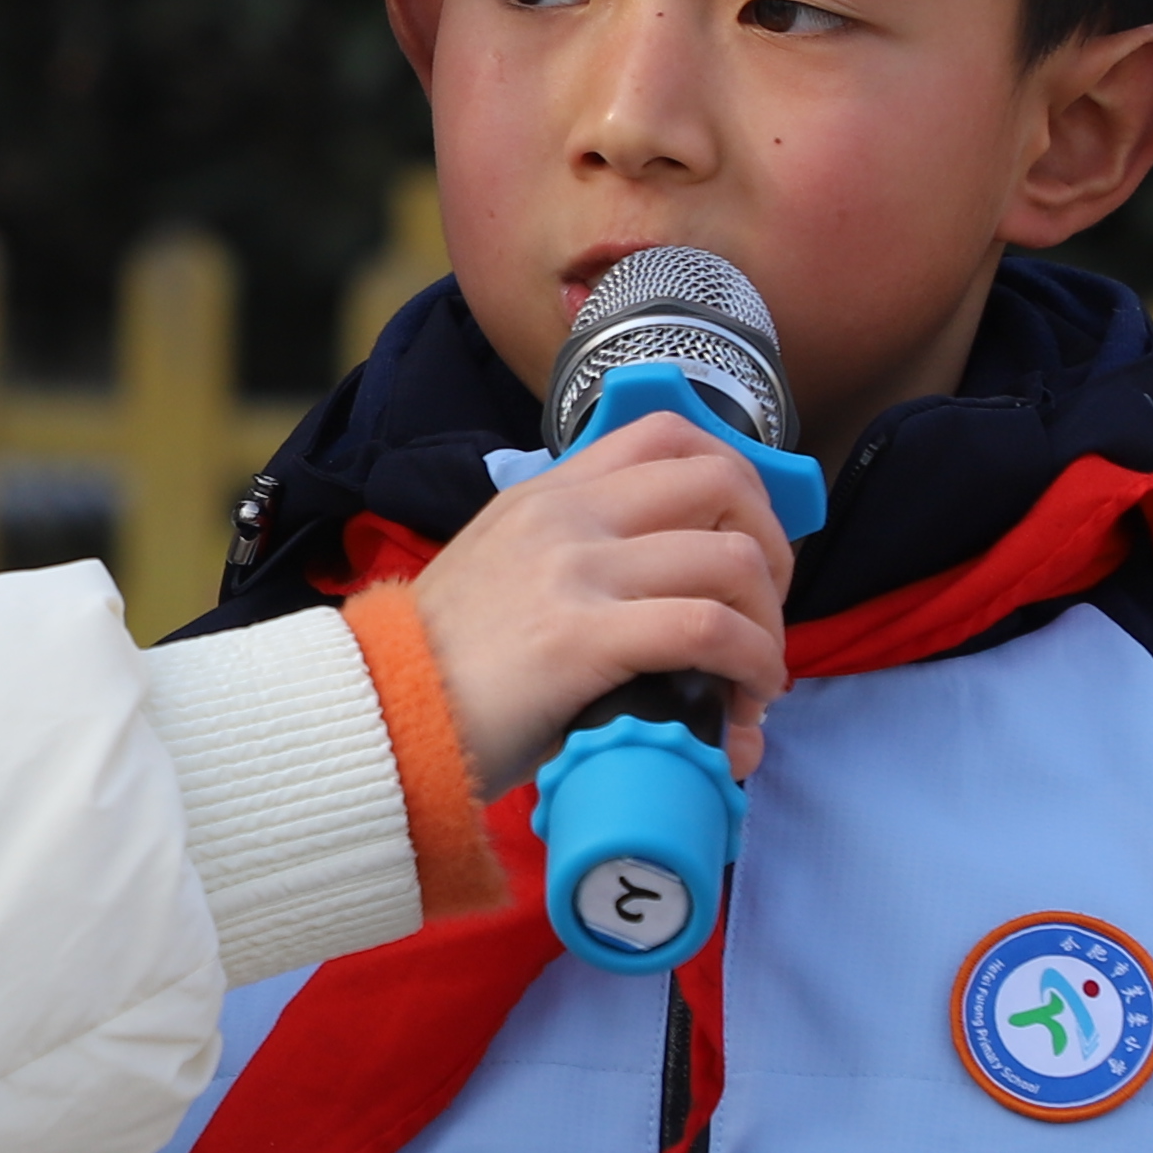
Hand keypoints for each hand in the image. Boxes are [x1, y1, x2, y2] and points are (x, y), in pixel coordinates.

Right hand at [403, 410, 790, 793]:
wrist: (379, 718)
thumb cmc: (445, 668)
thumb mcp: (503, 575)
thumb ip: (575, 562)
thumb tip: (668, 605)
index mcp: (547, 491)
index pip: (670, 434)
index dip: (738, 482)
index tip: (747, 543)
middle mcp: (566, 515)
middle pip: (724, 483)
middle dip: (773, 548)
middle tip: (764, 612)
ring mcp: (574, 571)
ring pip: (732, 561)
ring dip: (770, 625)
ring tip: (757, 677)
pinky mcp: (581, 637)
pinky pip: (708, 629)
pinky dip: (751, 664)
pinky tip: (743, 702)